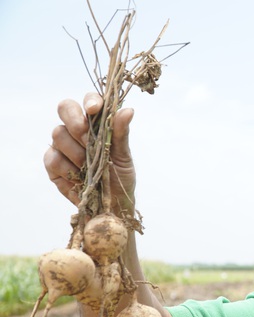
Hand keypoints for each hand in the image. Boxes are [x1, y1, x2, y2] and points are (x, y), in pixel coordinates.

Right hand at [44, 93, 135, 211]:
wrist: (111, 204)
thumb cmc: (119, 176)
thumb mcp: (123, 155)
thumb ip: (121, 133)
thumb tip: (128, 110)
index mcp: (96, 122)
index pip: (89, 101)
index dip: (90, 101)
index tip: (94, 110)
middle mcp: (76, 129)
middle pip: (65, 108)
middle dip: (76, 122)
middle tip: (87, 139)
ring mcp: (62, 144)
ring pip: (58, 134)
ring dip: (77, 152)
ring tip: (90, 167)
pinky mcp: (52, 162)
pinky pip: (53, 158)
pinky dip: (68, 169)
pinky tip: (79, 177)